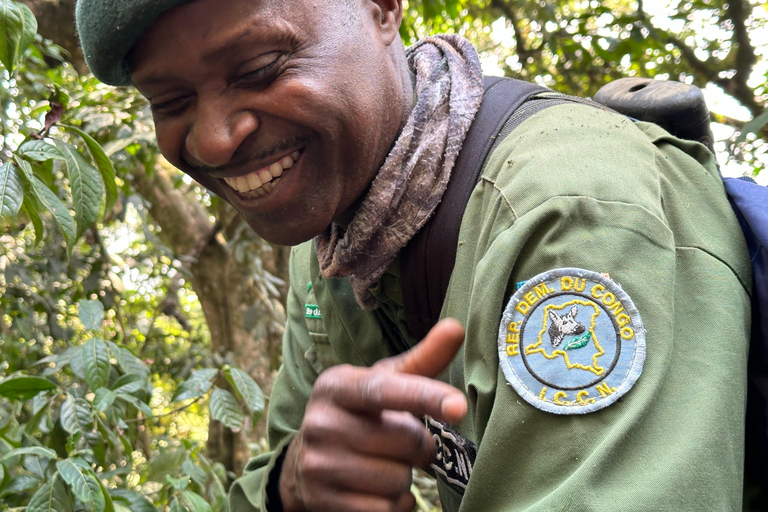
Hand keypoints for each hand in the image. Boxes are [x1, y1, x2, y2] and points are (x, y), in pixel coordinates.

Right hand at [279, 318, 466, 511]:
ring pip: (397, 480)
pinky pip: (384, 510)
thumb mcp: (383, 383)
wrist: (305, 464)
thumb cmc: (359, 414)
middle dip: (419, 446)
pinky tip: (379, 490)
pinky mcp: (321, 500)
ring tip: (385, 464)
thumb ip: (421, 360)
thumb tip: (456, 327)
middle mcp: (321, 422)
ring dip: (405, 477)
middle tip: (405, 443)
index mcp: (337, 385)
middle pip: (404, 441)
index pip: (385, 390)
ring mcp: (318, 464)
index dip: (424, 397)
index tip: (459, 407)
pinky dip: (395, 503)